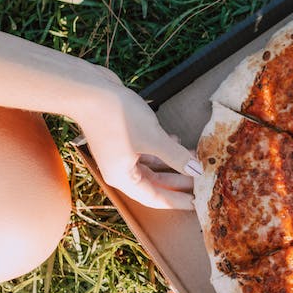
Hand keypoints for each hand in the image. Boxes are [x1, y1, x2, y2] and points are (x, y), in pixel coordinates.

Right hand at [75, 68, 200, 209]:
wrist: (90, 89)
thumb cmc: (118, 117)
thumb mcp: (154, 139)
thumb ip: (177, 157)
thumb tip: (197, 171)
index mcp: (123, 178)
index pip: (155, 198)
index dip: (177, 201)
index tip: (198, 203)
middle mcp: (120, 169)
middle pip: (155, 183)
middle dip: (179, 181)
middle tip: (202, 181)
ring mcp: (121, 153)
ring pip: (153, 165)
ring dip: (174, 161)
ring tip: (196, 158)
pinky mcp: (123, 138)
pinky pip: (148, 150)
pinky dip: (163, 147)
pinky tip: (177, 139)